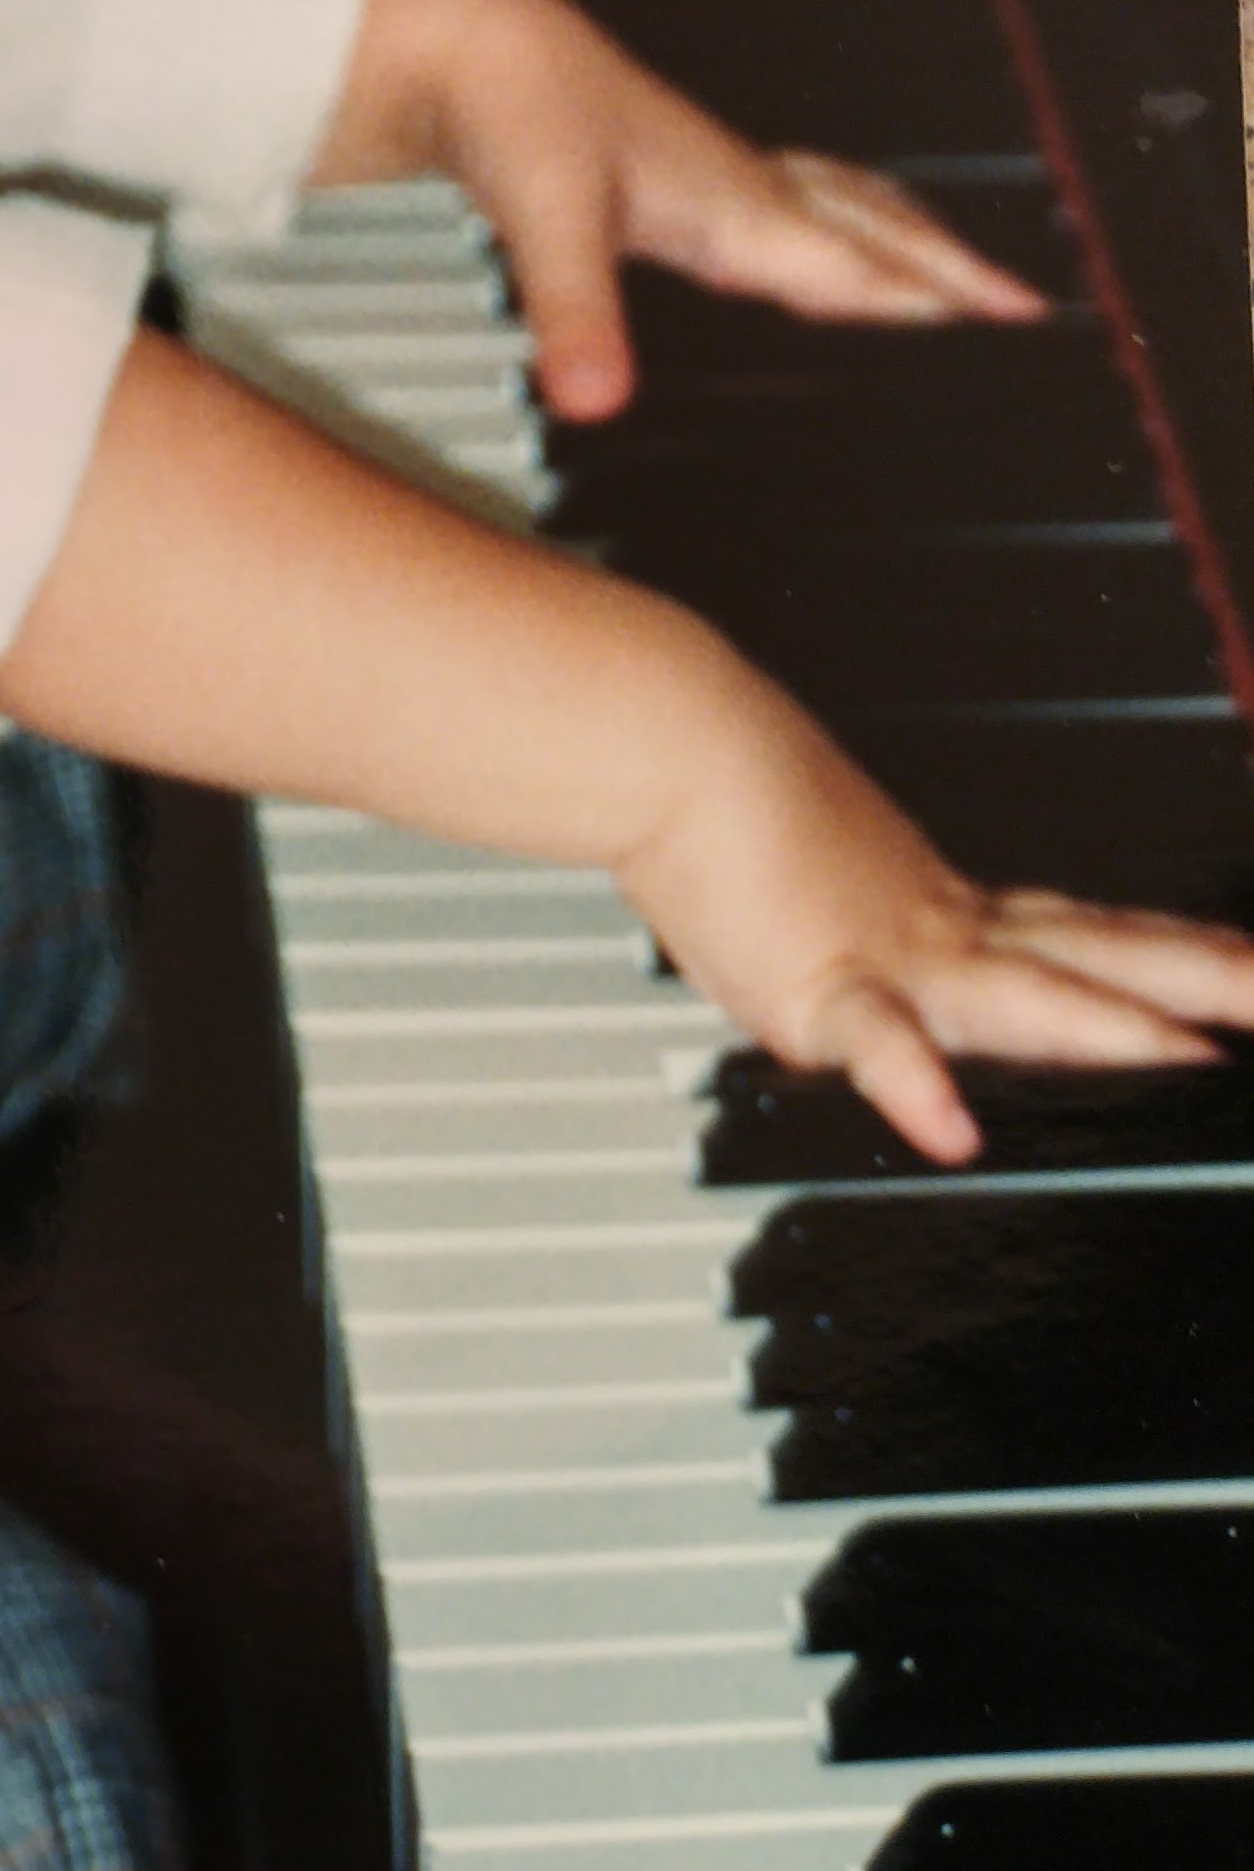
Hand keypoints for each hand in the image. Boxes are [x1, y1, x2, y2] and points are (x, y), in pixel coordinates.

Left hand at [317, 0, 1039, 419]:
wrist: (467, 46)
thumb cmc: (512, 115)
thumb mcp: (545, 223)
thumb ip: (575, 317)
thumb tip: (594, 403)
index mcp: (732, 201)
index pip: (853, 261)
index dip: (926, 298)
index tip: (1009, 322)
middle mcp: (739, 188)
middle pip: (872, 227)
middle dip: (948, 266)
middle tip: (1021, 305)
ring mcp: (713, 178)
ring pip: (840, 205)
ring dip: (902, 238)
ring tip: (953, 276)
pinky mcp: (679, 180)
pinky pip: (792, 207)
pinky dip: (835, 233)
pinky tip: (816, 261)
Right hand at [619, 663, 1253, 1164]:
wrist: (674, 739)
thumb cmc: (717, 798)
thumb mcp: (808, 876)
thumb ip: (843, 936)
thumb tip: (839, 960)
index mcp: (945, 907)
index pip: (1085, 936)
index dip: (1175, 953)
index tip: (1244, 963)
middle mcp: (942, 931)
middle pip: (1102, 958)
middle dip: (1204, 979)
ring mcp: (893, 959)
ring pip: (1031, 997)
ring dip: (1119, 1028)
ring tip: (1199, 1054)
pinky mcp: (821, 987)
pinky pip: (875, 1044)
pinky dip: (913, 1088)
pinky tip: (950, 1132)